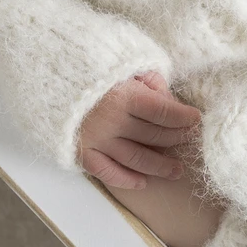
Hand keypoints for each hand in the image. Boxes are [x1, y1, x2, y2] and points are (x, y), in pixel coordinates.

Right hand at [77, 71, 200, 188]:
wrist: (49, 75)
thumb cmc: (92, 68)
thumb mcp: (125, 65)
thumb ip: (149, 81)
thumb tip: (169, 101)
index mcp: (124, 96)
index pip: (164, 112)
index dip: (184, 117)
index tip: (196, 119)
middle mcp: (112, 121)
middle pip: (154, 135)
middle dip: (177, 138)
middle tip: (190, 140)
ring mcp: (97, 140)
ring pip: (137, 159)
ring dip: (160, 166)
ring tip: (177, 170)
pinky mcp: (82, 152)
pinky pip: (108, 172)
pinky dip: (127, 180)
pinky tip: (143, 182)